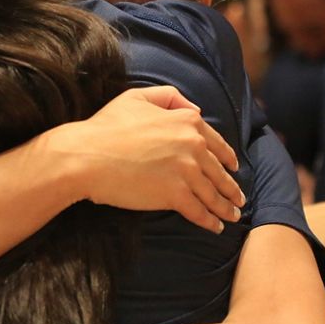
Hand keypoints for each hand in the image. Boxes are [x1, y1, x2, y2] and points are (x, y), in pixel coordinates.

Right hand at [46, 85, 244, 232]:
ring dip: (225, 207)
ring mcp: (186, 171)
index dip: (227, 158)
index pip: (216, 143)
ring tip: (232, 216)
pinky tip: (214, 226)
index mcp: (187, 121)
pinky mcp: (174, 195)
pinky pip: (199, 211)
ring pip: (213, 193)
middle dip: (231, 188)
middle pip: (219, 171)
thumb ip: (169, 97)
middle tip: (238, 199)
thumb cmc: (106, 127)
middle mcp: (192, 145)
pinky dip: (209, 221)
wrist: (86, 156)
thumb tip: (195, 108)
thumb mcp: (137, 97)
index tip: (234, 168)